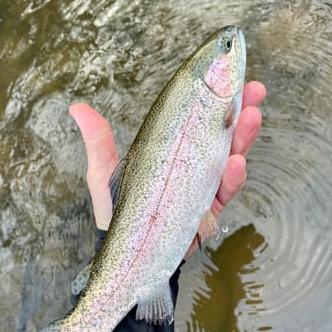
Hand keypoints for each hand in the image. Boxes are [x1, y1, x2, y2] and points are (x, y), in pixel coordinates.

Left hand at [69, 80, 265, 255]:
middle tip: (254, 91)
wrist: (127, 254)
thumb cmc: (118, 212)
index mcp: (172, 152)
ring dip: (243, 139)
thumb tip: (77, 107)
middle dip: (240, 112)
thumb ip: (99, 143)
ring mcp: (202, 188)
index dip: (214, 98)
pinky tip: (235, 163)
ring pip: (229, 159)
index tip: (227, 76)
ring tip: (251, 118)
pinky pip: (223, 193)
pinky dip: (232, 178)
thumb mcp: (104, 173)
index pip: (197, 120)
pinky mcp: (208, 212)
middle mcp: (192, 166)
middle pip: (221, 135)